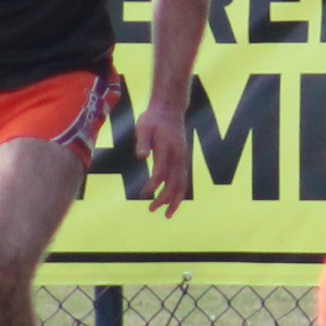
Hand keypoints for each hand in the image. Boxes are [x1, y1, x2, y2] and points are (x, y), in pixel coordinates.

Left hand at [133, 103, 190, 217]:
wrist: (170, 109)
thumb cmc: (153, 118)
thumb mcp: (144, 126)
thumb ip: (143, 142)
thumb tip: (141, 157)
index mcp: (167, 149)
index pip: (161, 172)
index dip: (153, 185)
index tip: (143, 194)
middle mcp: (178, 156)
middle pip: (175, 182)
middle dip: (165, 199)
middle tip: (152, 209)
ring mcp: (182, 158)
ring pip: (182, 184)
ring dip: (175, 200)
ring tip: (167, 215)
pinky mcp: (182, 160)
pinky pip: (183, 180)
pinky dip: (179, 193)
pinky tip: (173, 202)